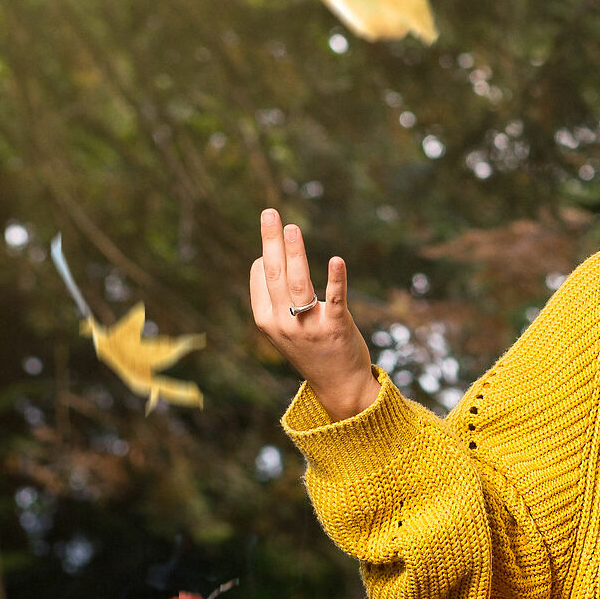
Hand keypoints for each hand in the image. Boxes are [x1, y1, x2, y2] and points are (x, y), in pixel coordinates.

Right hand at [249, 208, 379, 421]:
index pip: (260, 276)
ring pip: (298, 283)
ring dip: (294, 253)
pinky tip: (336, 260)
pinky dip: (336, 279)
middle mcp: (282, 323)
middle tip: (269, 213)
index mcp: (265, 320)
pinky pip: (334, 299)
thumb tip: (268, 258)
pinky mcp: (336, 328)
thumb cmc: (311, 349)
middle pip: (274, 274)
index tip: (275, 244)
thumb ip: (275, 298)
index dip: (267, 256)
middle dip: (270, 241)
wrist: (338, 385)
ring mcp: (308, 326)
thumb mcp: (283, 328)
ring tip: (292, 227)